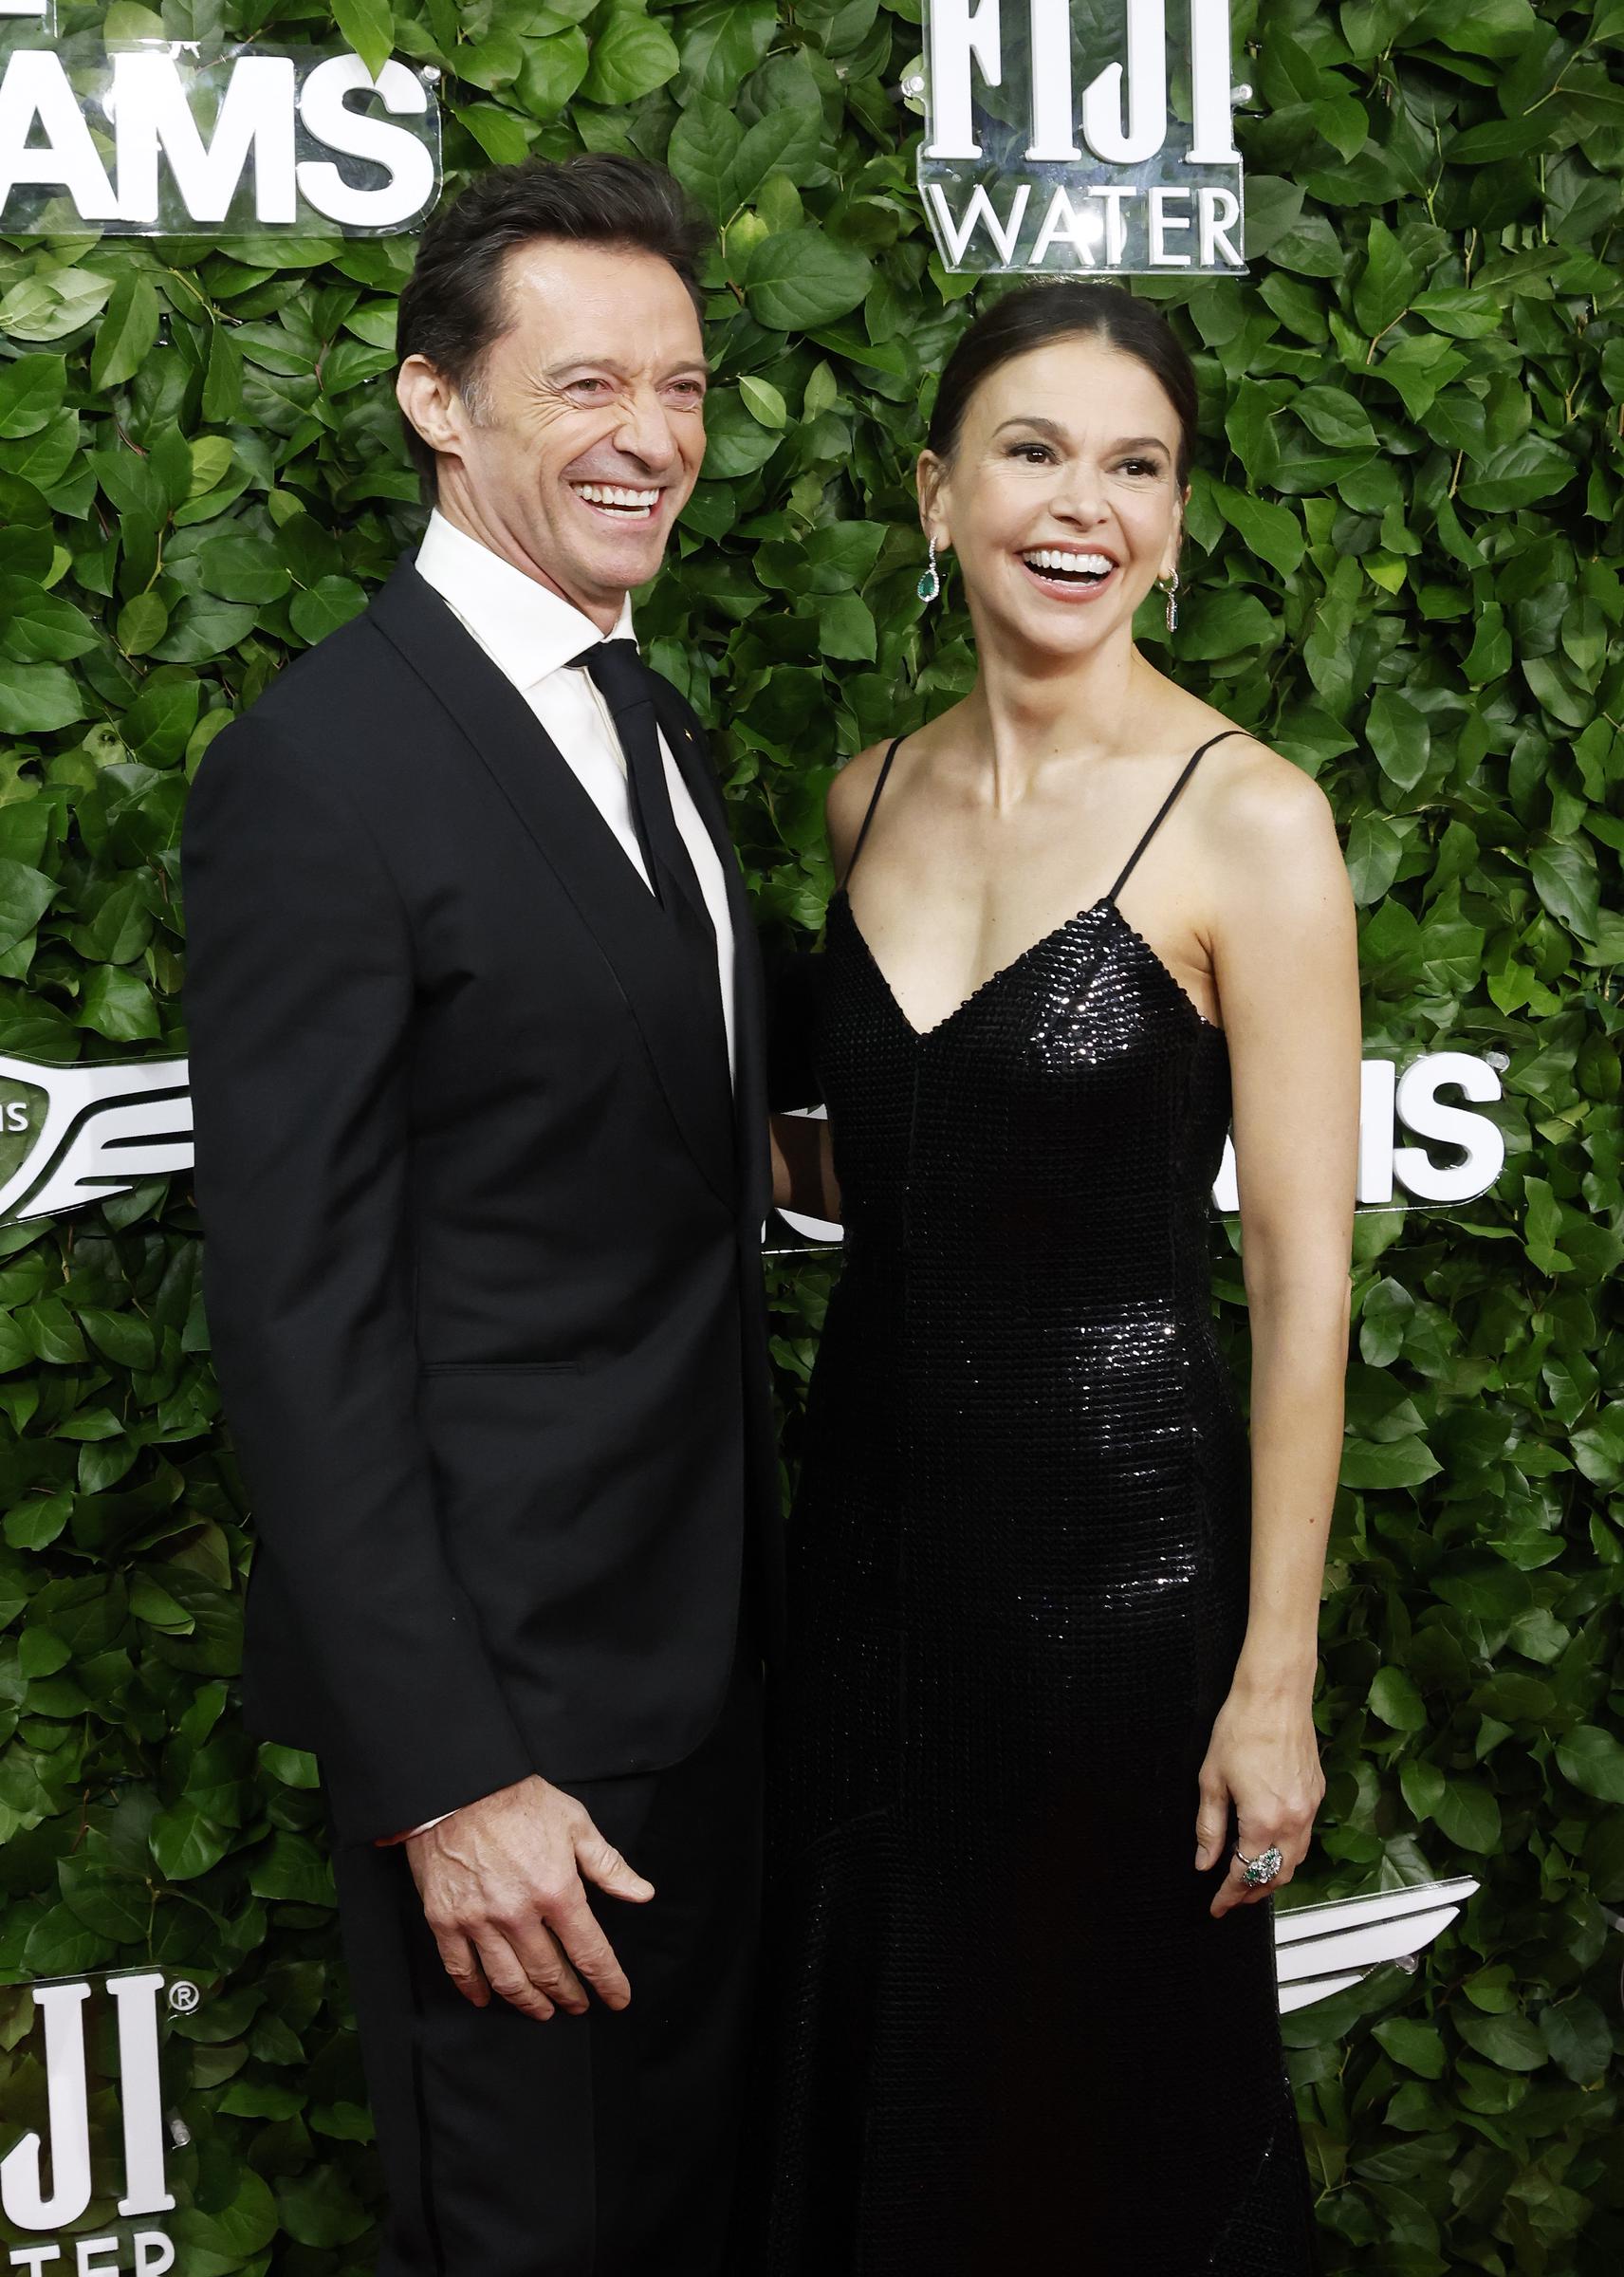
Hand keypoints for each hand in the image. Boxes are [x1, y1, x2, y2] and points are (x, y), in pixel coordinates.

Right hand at [406, 1773, 653, 2020]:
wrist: (457, 1785)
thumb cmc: (519, 1800)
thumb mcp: (575, 1823)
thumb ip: (608, 1866)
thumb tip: (641, 1894)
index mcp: (557, 1891)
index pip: (590, 1952)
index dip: (608, 1981)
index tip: (618, 1999)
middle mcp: (518, 1915)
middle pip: (549, 1973)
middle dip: (569, 1995)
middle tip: (579, 2006)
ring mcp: (478, 1921)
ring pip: (508, 1980)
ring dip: (529, 2003)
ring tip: (543, 2011)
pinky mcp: (445, 1920)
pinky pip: (460, 1969)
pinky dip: (475, 1990)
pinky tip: (487, 1999)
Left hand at [1194, 1682, 1323, 1919]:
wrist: (1276, 1695)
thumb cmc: (1240, 1730)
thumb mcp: (1212, 1780)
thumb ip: (1209, 1827)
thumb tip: (1204, 1862)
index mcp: (1264, 1821)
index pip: (1246, 1873)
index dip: (1228, 1894)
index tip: (1216, 1906)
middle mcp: (1293, 1821)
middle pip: (1277, 1875)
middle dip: (1254, 1892)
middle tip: (1232, 1897)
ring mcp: (1309, 1809)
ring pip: (1295, 1859)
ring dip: (1274, 1875)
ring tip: (1250, 1879)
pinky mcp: (1317, 1794)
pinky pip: (1304, 1836)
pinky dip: (1287, 1851)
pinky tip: (1270, 1845)